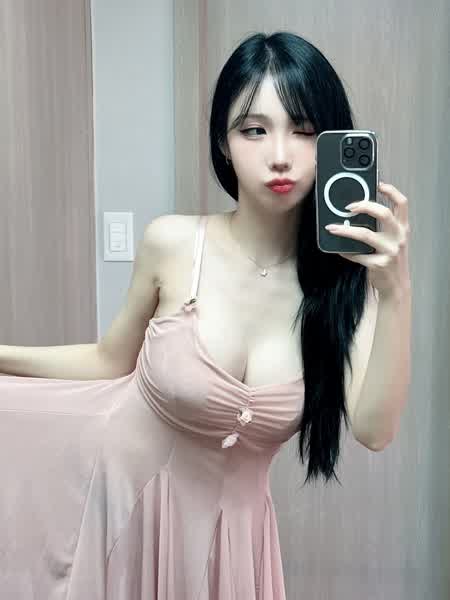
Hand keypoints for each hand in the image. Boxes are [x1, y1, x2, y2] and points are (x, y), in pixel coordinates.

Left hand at [324, 182, 410, 299]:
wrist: (397, 285)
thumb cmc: (391, 260)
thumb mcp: (393, 241)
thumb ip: (382, 227)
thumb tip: (357, 213)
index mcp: (403, 228)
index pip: (402, 204)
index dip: (391, 191)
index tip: (377, 184)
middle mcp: (399, 238)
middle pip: (384, 213)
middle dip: (364, 206)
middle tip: (348, 207)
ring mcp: (390, 251)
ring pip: (365, 234)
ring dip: (346, 230)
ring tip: (332, 228)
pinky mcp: (379, 264)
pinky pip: (357, 255)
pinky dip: (345, 251)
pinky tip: (339, 249)